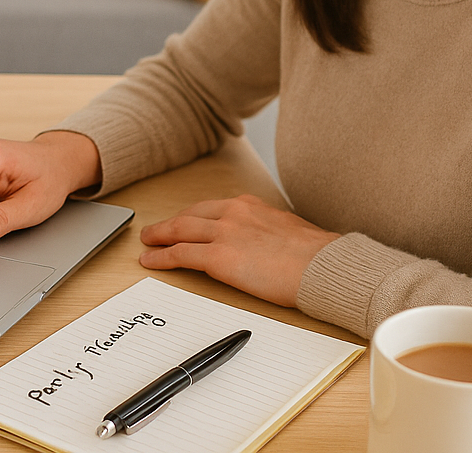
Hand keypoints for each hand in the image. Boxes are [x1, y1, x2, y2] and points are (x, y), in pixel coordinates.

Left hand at [138, 194, 339, 306]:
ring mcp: (224, 233)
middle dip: (170, 224)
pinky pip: (182, 255)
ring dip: (159, 237)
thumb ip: (269, 232)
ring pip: (180, 231)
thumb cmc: (316, 256)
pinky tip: (151, 261)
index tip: (185, 221)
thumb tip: (267, 245)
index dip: (193, 216)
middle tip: (155, 230)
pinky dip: (162, 257)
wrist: (323, 266)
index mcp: (251, 206)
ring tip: (147, 242)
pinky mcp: (219, 258)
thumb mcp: (290, 231)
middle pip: (190, 216)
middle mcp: (234, 213)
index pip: (212, 208)